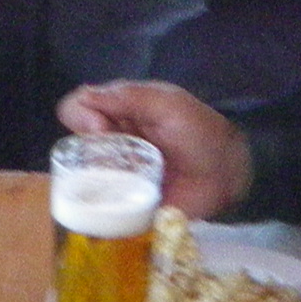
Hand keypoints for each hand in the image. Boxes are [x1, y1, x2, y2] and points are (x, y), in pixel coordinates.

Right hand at [56, 79, 250, 218]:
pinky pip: (97, 205)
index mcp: (118, 112)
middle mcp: (111, 142)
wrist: (227, 174)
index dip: (81, 116)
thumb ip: (129, 96)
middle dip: (89, 148)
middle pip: (73, 142)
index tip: (101, 128)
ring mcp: (115, 175)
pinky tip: (121, 200)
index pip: (78, 107)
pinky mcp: (123, 203)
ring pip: (80, 175)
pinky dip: (100, 204)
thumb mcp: (168, 104)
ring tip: (127, 179)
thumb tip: (86, 97)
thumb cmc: (201, 133)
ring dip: (96, 176)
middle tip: (117, 156)